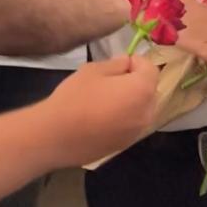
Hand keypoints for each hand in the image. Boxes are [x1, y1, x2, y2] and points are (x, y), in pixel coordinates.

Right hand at [46, 55, 160, 165]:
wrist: (55, 137)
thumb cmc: (75, 98)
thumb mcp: (93, 70)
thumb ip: (117, 64)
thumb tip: (127, 63)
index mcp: (142, 90)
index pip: (150, 69)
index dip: (136, 62)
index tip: (118, 64)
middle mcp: (147, 112)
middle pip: (149, 90)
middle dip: (136, 82)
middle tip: (111, 81)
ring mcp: (137, 132)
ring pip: (141, 108)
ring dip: (131, 100)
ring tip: (106, 100)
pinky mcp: (125, 144)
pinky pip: (131, 124)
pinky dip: (124, 117)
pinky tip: (102, 118)